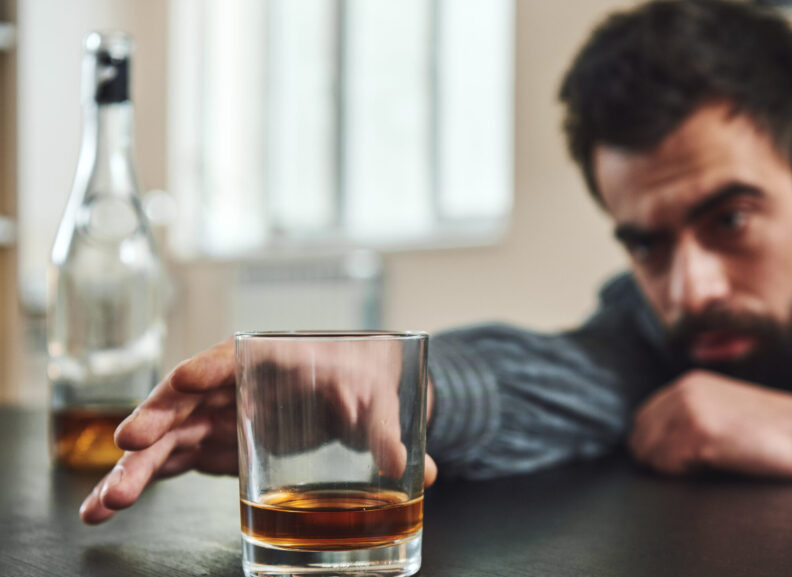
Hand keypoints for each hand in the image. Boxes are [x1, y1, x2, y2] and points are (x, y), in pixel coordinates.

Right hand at [80, 338, 437, 524]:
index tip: (183, 383)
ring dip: (133, 468)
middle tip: (130, 443)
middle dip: (155, 419)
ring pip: (165, 438)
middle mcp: (232, 385)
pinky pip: (166, 464)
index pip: (231, 357)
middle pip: (184, 398)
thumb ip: (387, 431)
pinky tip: (100, 510)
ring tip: (102, 504)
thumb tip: (413, 466)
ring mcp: (214, 417)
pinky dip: (136, 484)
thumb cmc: (361, 381)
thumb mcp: (378, 400)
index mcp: (268, 358)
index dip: (206, 369)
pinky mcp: (209, 446)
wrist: (353, 397)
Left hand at [628, 370, 791, 477]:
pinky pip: (666, 465)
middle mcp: (683, 392)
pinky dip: (683, 474)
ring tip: (706, 465)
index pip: (642, 419)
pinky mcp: (700, 435)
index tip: (675, 460)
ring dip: (670, 467)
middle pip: (639, 436)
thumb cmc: (776, 429)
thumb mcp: (724, 408)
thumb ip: (690, 415)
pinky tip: (714, 466)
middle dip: (656, 458)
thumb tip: (658, 441)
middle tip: (691, 467)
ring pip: (649, 452)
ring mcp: (690, 411)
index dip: (652, 445)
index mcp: (688, 384)